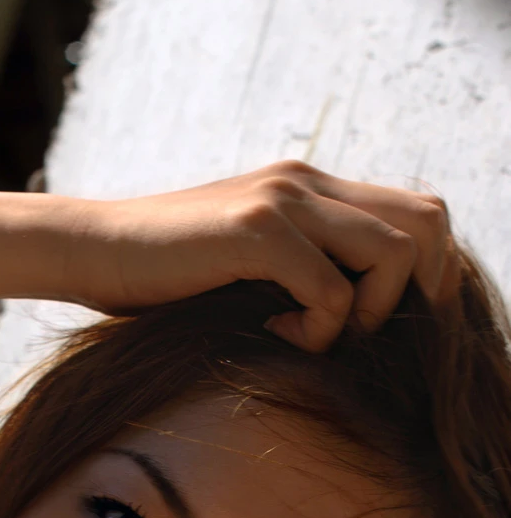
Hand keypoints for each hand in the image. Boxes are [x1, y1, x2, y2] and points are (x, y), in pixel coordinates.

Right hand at [73, 160, 459, 350]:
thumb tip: (352, 323)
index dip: (422, 276)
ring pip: (395, 254)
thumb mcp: (245, 271)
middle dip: (412, 294)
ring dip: (365, 314)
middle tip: (352, 336)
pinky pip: (332, 291)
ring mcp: (284, 199)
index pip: (418, 214)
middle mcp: (306, 181)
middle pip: (427, 223)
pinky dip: (315, 331)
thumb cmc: (159, 278)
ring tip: (307, 334)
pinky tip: (268, 332)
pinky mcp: (256, 230)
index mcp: (309, 188)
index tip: (370, 326)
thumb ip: (298, 270)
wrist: (89, 252)